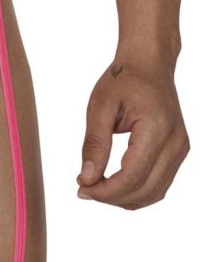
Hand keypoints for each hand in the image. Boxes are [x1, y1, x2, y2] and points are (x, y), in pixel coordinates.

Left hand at [77, 56, 188, 208]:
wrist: (149, 63)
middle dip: (112, 197)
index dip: (105, 190)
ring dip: (125, 198)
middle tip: (84, 190)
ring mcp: (180, 148)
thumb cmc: (123, 80)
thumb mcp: (100, 106)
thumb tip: (87, 178)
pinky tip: (114, 184)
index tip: (81, 188)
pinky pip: (159, 183)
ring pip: (155, 192)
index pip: (132, 176)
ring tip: (96, 188)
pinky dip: (137, 190)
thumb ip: (94, 143)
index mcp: (157, 129)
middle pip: (145, 190)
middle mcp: (175, 142)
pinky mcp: (178, 151)